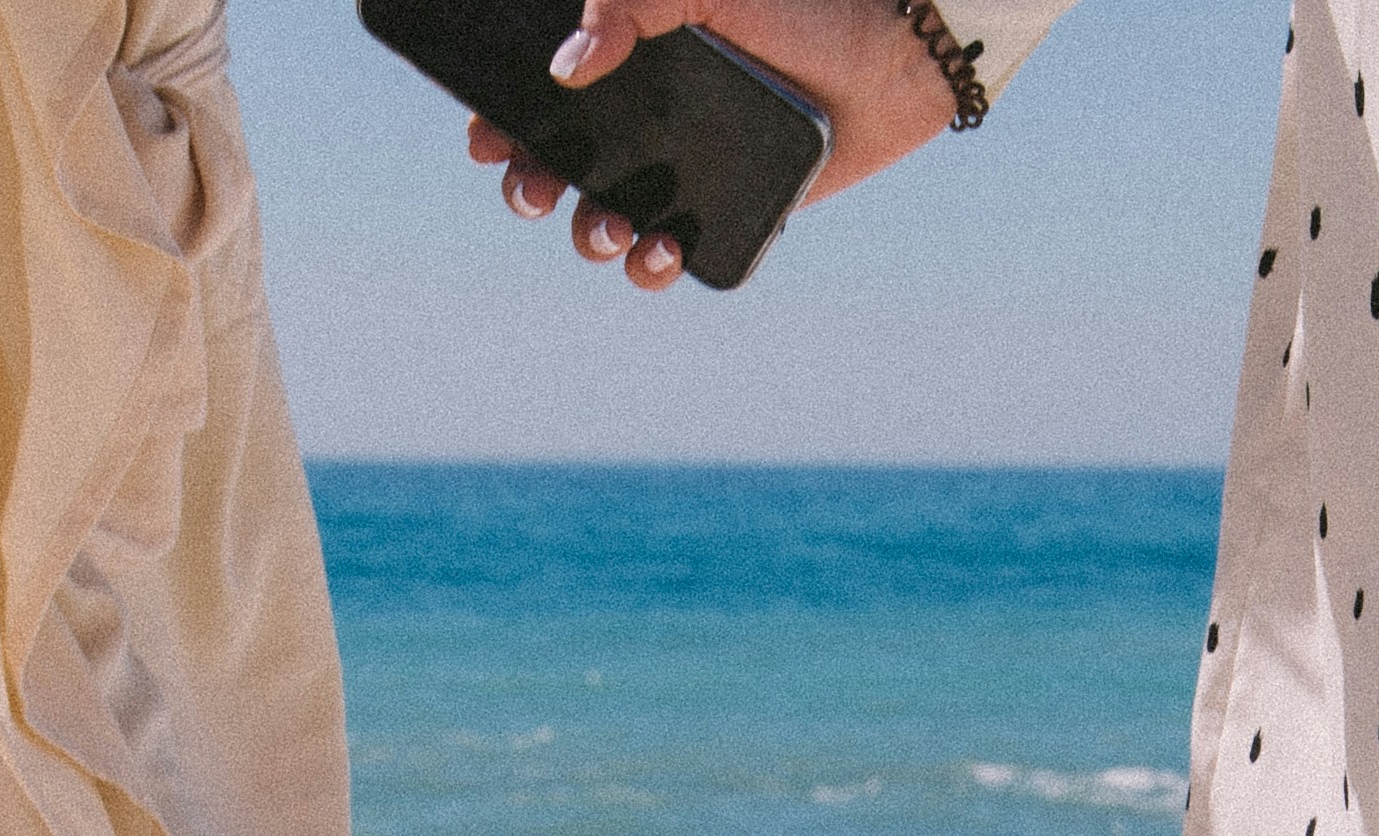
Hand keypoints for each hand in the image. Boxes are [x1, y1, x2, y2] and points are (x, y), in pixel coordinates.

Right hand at [465, 0, 956, 292]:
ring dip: (587, 235)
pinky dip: (654, 266)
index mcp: (627, 60)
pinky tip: (662, 252)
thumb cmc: (798, 5)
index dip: (501, 121)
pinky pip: (674, 251)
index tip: (486, 135)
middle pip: (557, 165)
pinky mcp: (729, 211)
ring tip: (604, 229)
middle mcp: (646, 118)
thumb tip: (569, 66)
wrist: (892, 54)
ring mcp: (684, 169)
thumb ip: (631, 4)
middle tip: (534, 190)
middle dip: (530, 186)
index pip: (541, 96)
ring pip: (606, 218)